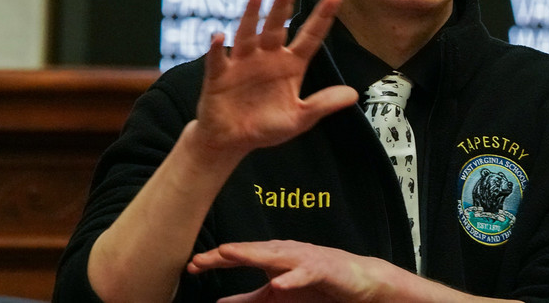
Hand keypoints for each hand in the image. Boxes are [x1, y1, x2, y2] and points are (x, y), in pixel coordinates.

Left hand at [187, 240, 391, 301]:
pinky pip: (304, 274)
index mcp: (273, 258)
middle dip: (227, 254)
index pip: (240, 257)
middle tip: (202, 258)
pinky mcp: (322, 270)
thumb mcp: (276, 295)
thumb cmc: (316, 284)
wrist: (357, 280)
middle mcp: (285, 253)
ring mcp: (304, 259)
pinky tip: (278, 281)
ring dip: (252, 254)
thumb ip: (248, 300)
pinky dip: (291, 277)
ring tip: (230, 253)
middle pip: (251, 252)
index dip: (216, 260)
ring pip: (274, 256)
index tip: (192, 266)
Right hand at [195, 0, 357, 157]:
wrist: (232, 141)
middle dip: (282, 6)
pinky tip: (218, 35)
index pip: (310, 37)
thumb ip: (323, 104)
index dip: (322, 18)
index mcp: (291, 65)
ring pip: (248, 34)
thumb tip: (354, 95)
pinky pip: (218, 60)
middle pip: (276, 27)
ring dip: (251, 15)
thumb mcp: (299, 118)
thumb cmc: (266, 127)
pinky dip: (216, 48)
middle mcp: (267, 57)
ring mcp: (242, 63)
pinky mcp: (219, 76)